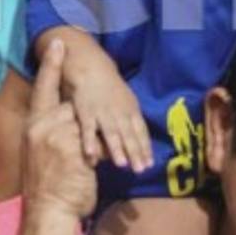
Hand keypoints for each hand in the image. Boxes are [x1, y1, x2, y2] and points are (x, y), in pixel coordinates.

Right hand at [23, 39, 98, 219]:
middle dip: (85, 113)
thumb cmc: (48, 189)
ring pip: (85, 120)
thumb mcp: (43, 155)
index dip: (50, 65)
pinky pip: (94, 139)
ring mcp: (56, 137)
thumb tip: (70, 128)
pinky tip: (106, 158)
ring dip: (99, 135)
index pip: (43, 88)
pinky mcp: (72, 149)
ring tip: (98, 144)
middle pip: (71, 104)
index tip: (58, 43)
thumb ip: (54, 136)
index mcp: (34, 126)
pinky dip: (103, 149)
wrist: (48, 214)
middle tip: (87, 121)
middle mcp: (41, 127)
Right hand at [62, 42, 150, 170]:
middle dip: (135, 152)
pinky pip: (87, 128)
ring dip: (117, 148)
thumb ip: (130, 119)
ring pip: (111, 132)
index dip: (145, 147)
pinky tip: (91, 155)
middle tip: (141, 170)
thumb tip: (138, 140)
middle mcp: (119, 111)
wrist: (89, 65)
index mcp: (130, 109)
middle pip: (129, 134)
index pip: (141, 131)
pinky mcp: (84, 110)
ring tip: (122, 165)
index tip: (150, 164)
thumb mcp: (125, 100)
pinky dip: (89, 141)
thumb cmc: (108, 86)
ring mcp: (102, 111)